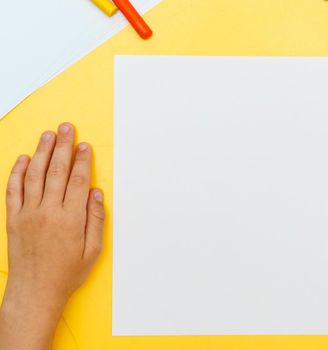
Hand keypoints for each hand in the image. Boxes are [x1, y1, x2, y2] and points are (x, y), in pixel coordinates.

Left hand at [0, 123, 105, 349]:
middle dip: (64, 147)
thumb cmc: (66, 273)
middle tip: (67, 128)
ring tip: (48, 135)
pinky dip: (17, 172)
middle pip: (57, 171)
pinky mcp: (13, 219)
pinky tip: (23, 158)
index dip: (82, 160)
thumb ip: (96, 219)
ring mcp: (28, 214)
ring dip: (42, 152)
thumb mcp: (93, 250)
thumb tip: (97, 194)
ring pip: (35, 175)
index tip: (85, 145)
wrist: (35, 291)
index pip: (78, 180)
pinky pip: (13, 190)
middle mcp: (48, 212)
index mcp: (71, 219)